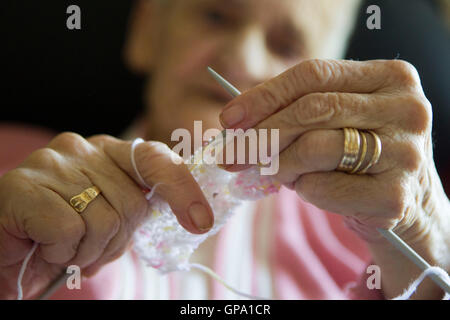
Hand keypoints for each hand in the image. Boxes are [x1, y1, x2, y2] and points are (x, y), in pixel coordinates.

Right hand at [0, 133, 212, 298]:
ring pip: (104, 220)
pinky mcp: (23, 185)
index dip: (182, 189)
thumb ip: (140, 205)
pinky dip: (62, 252)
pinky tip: (44, 245)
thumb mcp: (112, 217)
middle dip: (118, 240)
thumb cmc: (65, 233)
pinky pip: (69, 230)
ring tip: (67, 249)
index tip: (200, 220)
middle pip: (132, 205)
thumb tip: (194, 214)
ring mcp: (52, 162)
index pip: (157, 160)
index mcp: (110, 153)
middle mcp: (84, 148)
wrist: (10, 248)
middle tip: (91, 248)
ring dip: (89, 250)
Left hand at [219, 59, 449, 297]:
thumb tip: (234, 123)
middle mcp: (406, 109)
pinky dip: (303, 189)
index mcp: (391, 77)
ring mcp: (406, 153)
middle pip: (312, 109)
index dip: (265, 95)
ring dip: (282, 164)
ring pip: (315, 148)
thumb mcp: (337, 121)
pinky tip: (309, 189)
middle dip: (261, 133)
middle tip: (231, 155)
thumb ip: (295, 110)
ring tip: (281, 172)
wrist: (404, 202)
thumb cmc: (359, 156)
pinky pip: (323, 186)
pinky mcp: (395, 195)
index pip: (314, 74)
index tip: (229, 118)